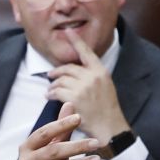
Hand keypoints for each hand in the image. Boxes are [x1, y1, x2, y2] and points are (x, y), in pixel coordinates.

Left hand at [45, 29, 130, 143]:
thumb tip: (75, 69)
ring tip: (50, 90)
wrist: (109, 127)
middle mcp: (92, 76)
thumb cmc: (106, 109)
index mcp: (101, 71)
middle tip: (50, 75)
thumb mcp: (105, 86)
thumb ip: (92, 75)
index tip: (68, 32)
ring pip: (60, 80)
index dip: (76, 41)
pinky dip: (51, 93)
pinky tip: (49, 96)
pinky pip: (56, 91)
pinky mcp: (74, 98)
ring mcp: (83, 87)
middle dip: (57, 72)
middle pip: (68, 68)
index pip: (86, 52)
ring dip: (53, 85)